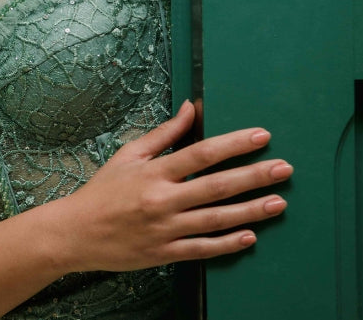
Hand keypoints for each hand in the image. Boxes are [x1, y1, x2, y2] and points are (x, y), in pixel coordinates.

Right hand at [61, 101, 291, 272]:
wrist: (78, 231)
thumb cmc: (104, 190)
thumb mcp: (129, 155)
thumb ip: (163, 134)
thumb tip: (190, 109)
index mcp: (154, 172)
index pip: (201, 154)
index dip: (234, 144)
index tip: (261, 136)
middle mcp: (163, 200)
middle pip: (217, 186)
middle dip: (254, 176)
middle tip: (284, 169)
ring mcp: (166, 229)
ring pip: (217, 219)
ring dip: (252, 210)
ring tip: (279, 202)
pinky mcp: (166, 253)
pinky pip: (204, 249)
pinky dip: (228, 243)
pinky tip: (250, 236)